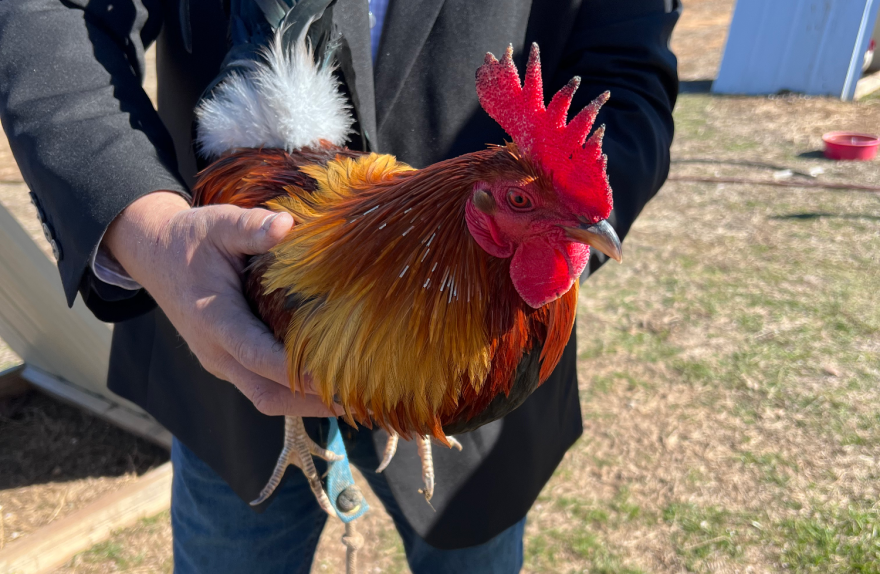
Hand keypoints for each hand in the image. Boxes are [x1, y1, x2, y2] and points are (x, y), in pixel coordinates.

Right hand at [104, 191, 339, 417]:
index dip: (298, 372)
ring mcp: (220, 361)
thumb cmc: (190, 238)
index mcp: (215, 320)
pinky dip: (294, 393)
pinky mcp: (227, 362)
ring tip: (351, 400)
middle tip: (358, 399)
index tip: (337, 377)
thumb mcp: (218, 223)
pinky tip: (327, 385)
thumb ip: (249, 226)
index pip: (259, 356)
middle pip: (267, 394)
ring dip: (306, 404)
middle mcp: (216, 351)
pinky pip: (262, 388)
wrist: (153, 255)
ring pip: (265, 398)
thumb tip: (286, 224)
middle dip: (311, 402)